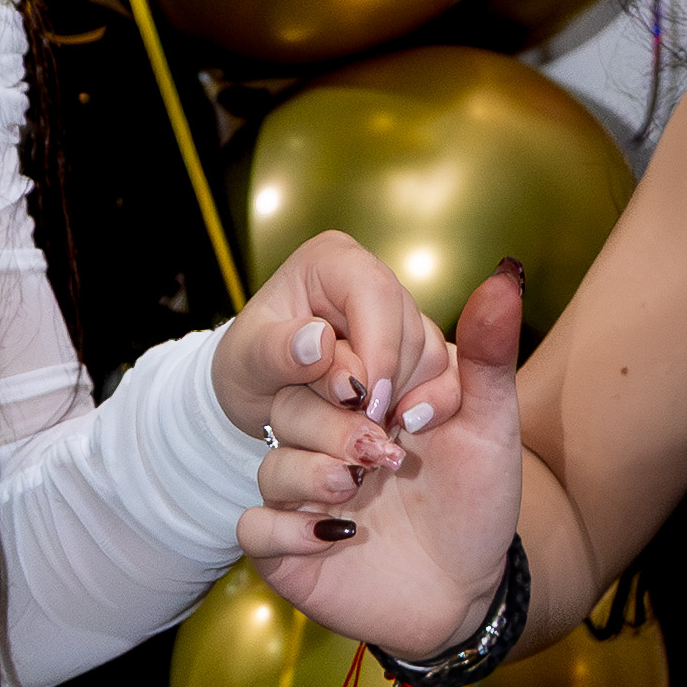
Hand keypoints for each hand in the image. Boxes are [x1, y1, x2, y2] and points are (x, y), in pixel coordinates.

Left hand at [209, 224, 463, 492]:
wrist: (260, 393)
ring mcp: (399, 314)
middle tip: (354, 423)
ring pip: (428, 354)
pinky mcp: (416, 347)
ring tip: (359, 423)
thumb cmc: (249, 367)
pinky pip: (442, 375)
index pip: (375, 292)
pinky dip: (423, 405)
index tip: (362, 401)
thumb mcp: (244, 362)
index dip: (378, 347)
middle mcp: (372, 279)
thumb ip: (276, 352)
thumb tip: (318, 343)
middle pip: (407, 327)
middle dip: (384, 382)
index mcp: (330, 262)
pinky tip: (398, 425)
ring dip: (398, 398)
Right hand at [238, 264, 527, 662]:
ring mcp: (301, 498)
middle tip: (382, 453)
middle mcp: (324, 445)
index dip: (356, 371)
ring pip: (270, 467)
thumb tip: (505, 278)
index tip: (401, 404)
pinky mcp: (285, 550)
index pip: (327, 361)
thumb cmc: (479, 504)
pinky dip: (288, 532)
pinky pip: (255, 527)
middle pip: (287, 409)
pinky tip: (337, 538)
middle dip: (333, 428)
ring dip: (312, 476)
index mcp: (362, 404)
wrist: (470, 592)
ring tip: (358, 490)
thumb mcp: (489, 425)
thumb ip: (487, 356)